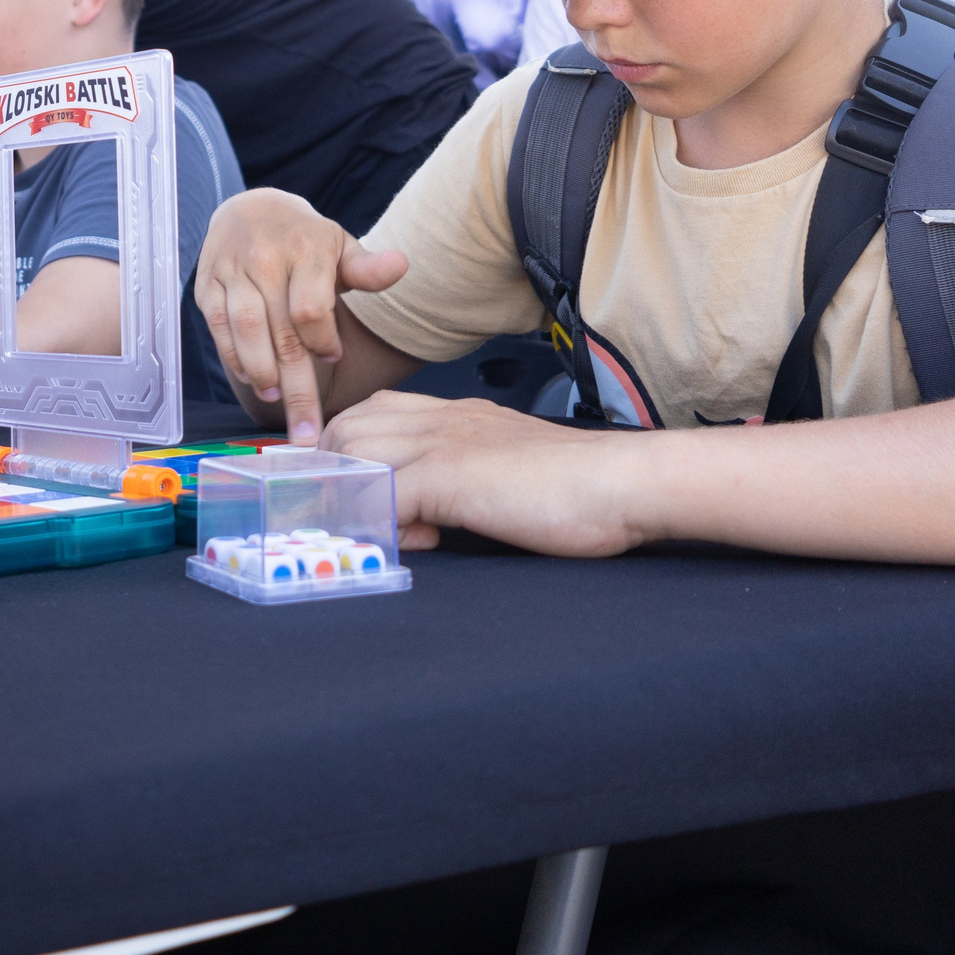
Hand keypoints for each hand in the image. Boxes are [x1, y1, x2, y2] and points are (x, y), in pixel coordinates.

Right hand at [193, 189, 407, 442]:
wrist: (250, 209)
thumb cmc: (305, 239)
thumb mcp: (340, 247)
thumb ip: (367, 268)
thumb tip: (401, 265)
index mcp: (306, 249)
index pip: (311, 310)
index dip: (322, 342)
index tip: (333, 356)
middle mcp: (266, 259)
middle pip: (282, 332)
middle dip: (296, 388)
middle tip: (307, 432)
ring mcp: (233, 271)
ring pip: (245, 329)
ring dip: (261, 371)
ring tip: (276, 399)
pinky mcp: (208, 284)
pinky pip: (218, 327)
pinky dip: (233, 356)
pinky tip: (251, 379)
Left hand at [320, 391, 652, 556]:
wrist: (622, 482)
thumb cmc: (580, 485)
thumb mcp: (506, 472)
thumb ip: (461, 487)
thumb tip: (422, 524)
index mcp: (457, 414)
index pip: (374, 411)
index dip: (349, 447)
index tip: (344, 486)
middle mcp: (442, 420)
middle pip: (349, 427)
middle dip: (332, 472)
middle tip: (345, 515)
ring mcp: (443, 445)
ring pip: (355, 454)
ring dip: (347, 495)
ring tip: (366, 530)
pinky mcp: (450, 477)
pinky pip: (381, 496)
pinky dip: (376, 523)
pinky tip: (402, 542)